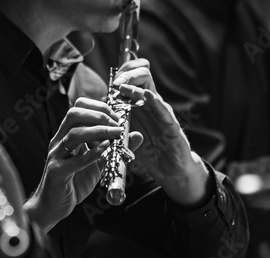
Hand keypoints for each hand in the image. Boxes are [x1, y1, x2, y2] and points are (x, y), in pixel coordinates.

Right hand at [25, 98, 141, 232]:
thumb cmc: (74, 182)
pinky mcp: (57, 172)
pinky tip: (106, 148)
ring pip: (73, 134)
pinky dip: (93, 153)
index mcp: (67, 134)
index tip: (118, 117)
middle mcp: (59, 141)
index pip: (79, 108)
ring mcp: (57, 156)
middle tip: (118, 124)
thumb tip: (137, 135)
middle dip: (99, 115)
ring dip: (98, 130)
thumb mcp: (99, 163)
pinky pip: (75, 160)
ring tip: (116, 134)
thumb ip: (116, 148)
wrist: (54, 206)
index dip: (100, 108)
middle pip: (74, 114)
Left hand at [113, 59, 210, 206]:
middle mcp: (153, 105)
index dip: (122, 73)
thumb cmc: (151, 153)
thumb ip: (115, 124)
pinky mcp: (172, 126)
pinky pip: (163, 111)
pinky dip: (155, 102)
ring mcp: (163, 114)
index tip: (110, 81)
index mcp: (142, 105)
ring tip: (122, 85)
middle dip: (127, 73)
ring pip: (150, 90)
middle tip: (115, 82)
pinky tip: (147, 96)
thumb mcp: (128, 137)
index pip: (134, 79)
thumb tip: (97, 114)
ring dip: (135, 86)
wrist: (172, 171)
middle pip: (143, 76)